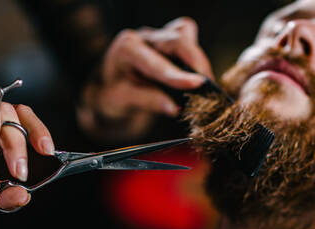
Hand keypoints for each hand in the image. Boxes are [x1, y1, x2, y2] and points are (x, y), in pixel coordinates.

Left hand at [78, 17, 212, 140]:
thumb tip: (175, 108)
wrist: (106, 89)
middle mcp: (143, 38)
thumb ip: (147, 101)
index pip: (156, 62)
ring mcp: (157, 37)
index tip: (198, 85)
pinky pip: (188, 39)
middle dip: (196, 62)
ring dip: (197, 58)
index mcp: (127, 49)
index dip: (178, 75)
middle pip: (176, 40)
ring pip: (184, 34)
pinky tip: (197, 76)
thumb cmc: (110, 94)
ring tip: (204, 84)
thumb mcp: (120, 102)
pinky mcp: (168, 42)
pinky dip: (196, 56)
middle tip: (209, 88)